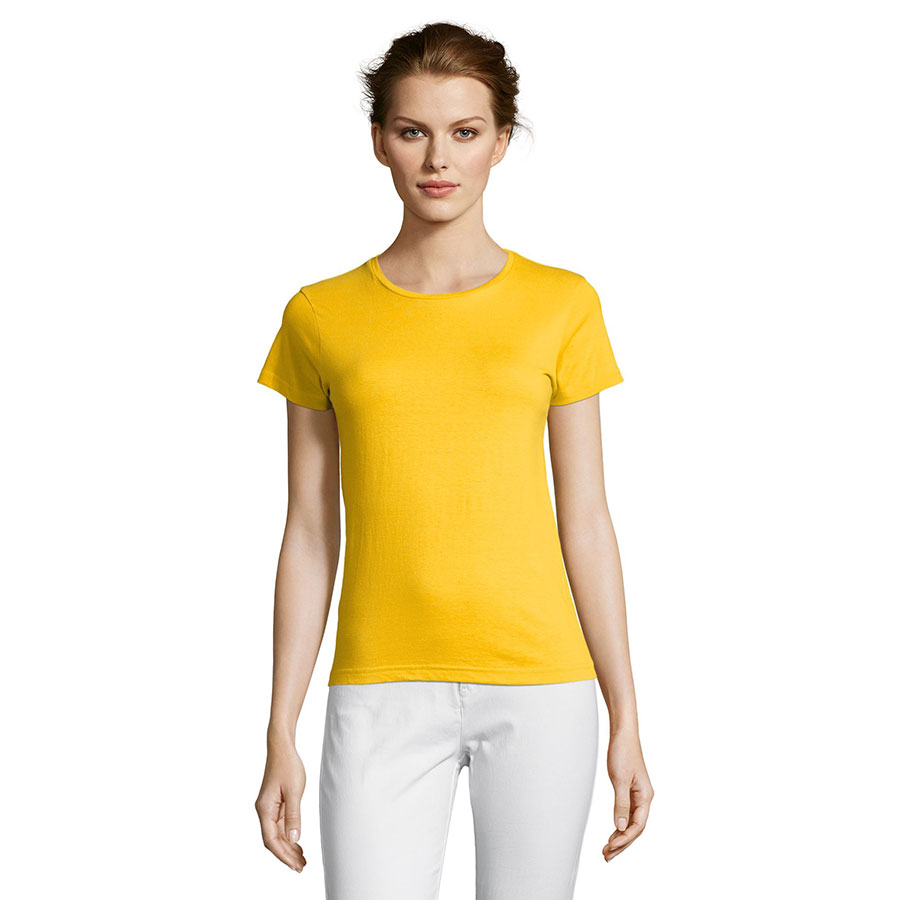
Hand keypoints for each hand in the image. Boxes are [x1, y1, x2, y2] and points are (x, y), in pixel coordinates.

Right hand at [255, 736, 307, 872]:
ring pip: (276, 834)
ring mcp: (268, 807)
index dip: (283, 855)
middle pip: (273, 840)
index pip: (271, 840)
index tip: (295, 865)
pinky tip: (297, 843)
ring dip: (288, 847)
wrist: (282, 747)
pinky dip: (288, 835)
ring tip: (301, 859)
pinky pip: (279, 825)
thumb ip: (294, 816)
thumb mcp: (294, 791)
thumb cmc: (288, 765)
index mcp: (265, 809)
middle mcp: (263, 810)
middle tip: (301, 867)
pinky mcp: (274, 803)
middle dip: (286, 855)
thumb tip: (293, 839)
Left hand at [602, 728, 652, 861]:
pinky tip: (613, 833)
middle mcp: (644, 798)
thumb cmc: (623, 752)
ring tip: (607, 850)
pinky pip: (627, 814)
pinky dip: (619, 825)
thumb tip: (620, 827)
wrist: (622, 733)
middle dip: (622, 844)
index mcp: (645, 796)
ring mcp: (637, 795)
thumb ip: (620, 804)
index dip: (625, 839)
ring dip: (620, 836)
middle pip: (635, 828)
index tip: (611, 848)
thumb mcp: (619, 779)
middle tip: (607, 856)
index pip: (637, 826)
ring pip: (631, 823)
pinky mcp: (630, 790)